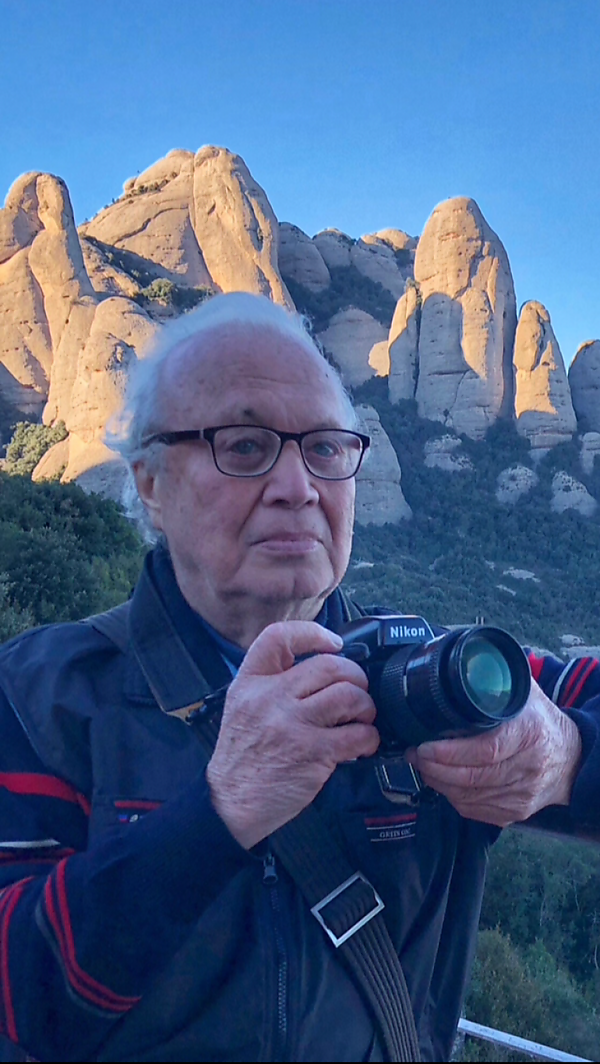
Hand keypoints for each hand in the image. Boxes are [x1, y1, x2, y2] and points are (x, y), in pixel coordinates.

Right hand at [206, 621, 378, 847]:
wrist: (230, 802)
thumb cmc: (242, 756)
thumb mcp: (243, 706)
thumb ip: (272, 683)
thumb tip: (323, 667)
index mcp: (250, 682)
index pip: (279, 637)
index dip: (313, 633)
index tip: (333, 643)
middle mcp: (270, 697)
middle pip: (329, 665)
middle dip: (355, 676)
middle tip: (358, 690)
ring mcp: (292, 724)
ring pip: (348, 695)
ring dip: (365, 706)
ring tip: (362, 717)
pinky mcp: (312, 753)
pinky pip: (357, 734)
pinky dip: (369, 738)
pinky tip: (362, 744)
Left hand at [404, 678, 581, 825]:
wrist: (569, 757)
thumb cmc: (538, 720)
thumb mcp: (521, 691)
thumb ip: (492, 680)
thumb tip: (458, 666)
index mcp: (529, 734)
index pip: (486, 750)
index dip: (450, 752)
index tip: (425, 746)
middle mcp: (528, 768)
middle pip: (472, 777)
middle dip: (435, 767)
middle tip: (415, 754)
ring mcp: (522, 794)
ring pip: (468, 797)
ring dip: (438, 782)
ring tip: (422, 765)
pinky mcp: (514, 812)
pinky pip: (474, 810)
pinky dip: (451, 797)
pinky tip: (441, 780)